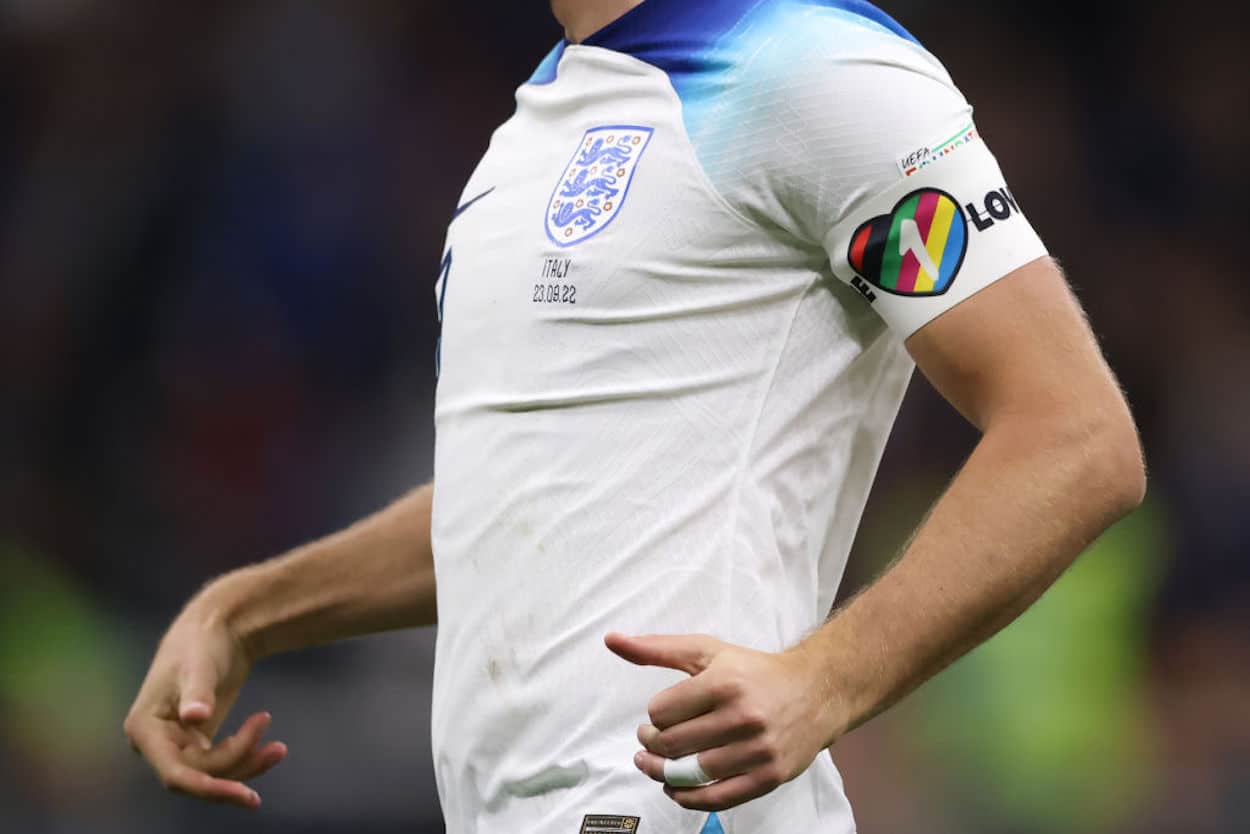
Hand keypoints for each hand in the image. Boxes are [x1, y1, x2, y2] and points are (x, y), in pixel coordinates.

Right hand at [123, 595, 286, 807]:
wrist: (217, 629)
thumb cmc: (203, 642)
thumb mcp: (201, 665)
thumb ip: (198, 692)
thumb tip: (195, 719)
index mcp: (145, 728)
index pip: (174, 773)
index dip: (208, 788)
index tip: (244, 793)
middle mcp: (156, 743)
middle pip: (198, 776)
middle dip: (238, 766)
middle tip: (277, 748)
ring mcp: (176, 746)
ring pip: (213, 774)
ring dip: (248, 764)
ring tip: (279, 748)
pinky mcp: (197, 744)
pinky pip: (221, 764)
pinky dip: (247, 758)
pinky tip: (273, 747)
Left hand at [605, 632, 838, 811]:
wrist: (815, 692)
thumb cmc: (753, 670)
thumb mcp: (706, 651)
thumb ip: (656, 648)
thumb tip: (611, 639)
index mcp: (724, 683)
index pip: (661, 712)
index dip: (653, 715)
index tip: (660, 715)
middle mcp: (742, 717)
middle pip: (672, 745)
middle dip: (651, 746)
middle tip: (650, 741)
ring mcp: (757, 750)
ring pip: (690, 774)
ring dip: (663, 774)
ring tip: (657, 765)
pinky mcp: (769, 776)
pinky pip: (717, 799)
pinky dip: (688, 799)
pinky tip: (676, 789)